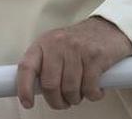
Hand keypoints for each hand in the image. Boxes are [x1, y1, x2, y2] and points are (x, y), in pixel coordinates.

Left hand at [16, 16, 131, 109]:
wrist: (108, 28)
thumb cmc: (78, 42)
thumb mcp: (54, 47)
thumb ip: (44, 65)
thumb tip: (34, 89)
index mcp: (42, 43)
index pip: (27, 67)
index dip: (24, 88)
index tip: (27, 103)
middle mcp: (57, 44)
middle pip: (50, 84)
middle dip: (56, 101)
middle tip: (63, 103)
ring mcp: (76, 49)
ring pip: (70, 89)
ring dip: (75, 99)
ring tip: (79, 94)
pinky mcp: (95, 56)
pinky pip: (90, 88)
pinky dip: (93, 95)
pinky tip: (94, 90)